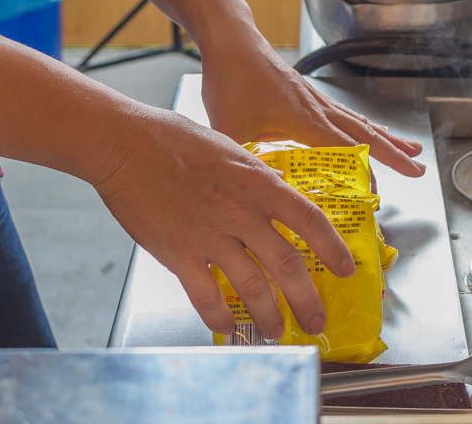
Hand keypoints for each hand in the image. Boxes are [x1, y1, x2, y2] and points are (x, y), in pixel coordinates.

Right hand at [93, 107, 355, 337]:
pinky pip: (206, 296)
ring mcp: (209, 235)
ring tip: (275, 332)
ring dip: (269, 316)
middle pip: (287, 265)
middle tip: (316, 320)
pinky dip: (220, 317)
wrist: (125, 144)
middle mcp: (240, 212)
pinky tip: (228, 326)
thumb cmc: (174, 139)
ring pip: (252, 288)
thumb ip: (257, 175)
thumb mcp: (230, 149)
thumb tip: (280, 187)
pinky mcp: (177, 253)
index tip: (346, 269)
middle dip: (307, 300)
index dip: (332, 248)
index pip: (309, 219)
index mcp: (257, 183)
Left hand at [199, 28, 425, 176]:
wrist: (231, 39)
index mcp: (303, 119)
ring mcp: (315, 98)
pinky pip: (345, 113)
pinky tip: (370, 129)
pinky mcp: (307, 92)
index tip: (376, 193)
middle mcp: (317, 108)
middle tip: (418, 169)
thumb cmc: (230, 79)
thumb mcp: (229, 129)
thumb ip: (244, 161)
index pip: (344, 151)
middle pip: (365, 134)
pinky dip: (364, 124)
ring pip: (359, 121)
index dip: (364, 173)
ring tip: (410, 149)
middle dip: (394, 154)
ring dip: (386, 137)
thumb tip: (259, 191)